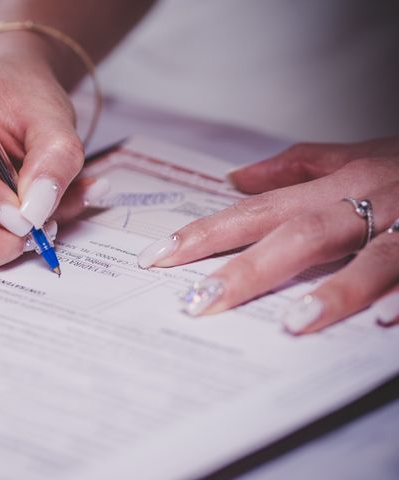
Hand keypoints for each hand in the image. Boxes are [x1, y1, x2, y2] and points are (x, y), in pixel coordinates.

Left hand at [137, 136, 398, 333]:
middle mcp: (360, 204)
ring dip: (331, 292)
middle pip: (294, 236)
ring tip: (290, 325)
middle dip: (245, 270)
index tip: (159, 259)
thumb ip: (291, 168)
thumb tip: (234, 179)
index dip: (203, 234)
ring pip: (367, 258)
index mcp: (330, 187)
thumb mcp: (349, 155)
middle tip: (197, 303)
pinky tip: (383, 325)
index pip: (252, 212)